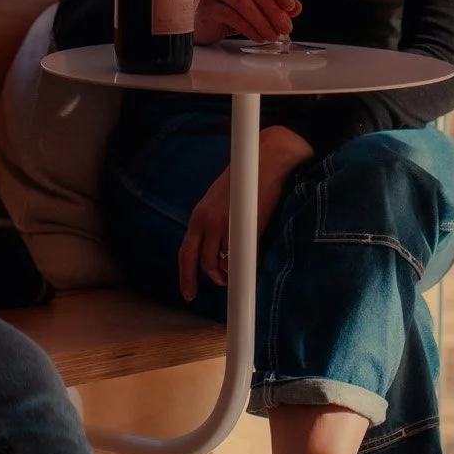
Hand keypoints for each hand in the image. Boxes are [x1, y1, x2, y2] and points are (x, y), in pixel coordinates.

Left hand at [177, 125, 315, 299]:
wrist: (267, 159)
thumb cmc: (248, 179)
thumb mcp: (222, 199)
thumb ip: (216, 220)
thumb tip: (221, 247)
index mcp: (199, 215)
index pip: (186, 252)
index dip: (186, 276)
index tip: (189, 294)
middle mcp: (207, 221)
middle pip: (204, 263)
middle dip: (215, 278)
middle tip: (224, 283)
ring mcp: (226, 225)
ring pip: (222, 264)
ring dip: (230, 274)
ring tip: (240, 272)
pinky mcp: (246, 227)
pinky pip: (243, 258)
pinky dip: (247, 266)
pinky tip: (253, 263)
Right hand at [193, 0, 300, 45]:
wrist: (204, 23)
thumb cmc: (230, 9)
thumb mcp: (257, 4)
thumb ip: (276, 3)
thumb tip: (296, 8)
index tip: (290, 5)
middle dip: (273, 10)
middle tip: (285, 27)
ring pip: (242, 2)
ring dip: (262, 21)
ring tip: (272, 35)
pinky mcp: (205, 5)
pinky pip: (231, 16)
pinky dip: (249, 29)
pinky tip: (258, 36)